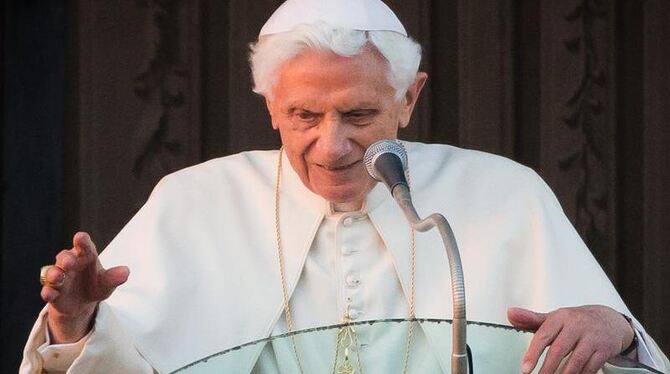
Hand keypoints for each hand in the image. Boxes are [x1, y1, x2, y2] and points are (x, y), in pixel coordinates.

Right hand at [41, 232, 129, 343]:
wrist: (81, 304)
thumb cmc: (95, 285)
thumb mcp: (107, 283)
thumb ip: (114, 277)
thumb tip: (126, 272)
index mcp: (85, 256)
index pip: (84, 246)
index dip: (82, 241)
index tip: (80, 237)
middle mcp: (70, 264)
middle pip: (65, 257)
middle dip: (66, 259)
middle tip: (69, 261)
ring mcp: (60, 278)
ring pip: (53, 272)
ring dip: (54, 274)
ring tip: (58, 276)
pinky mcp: (53, 292)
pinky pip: (48, 290)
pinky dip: (48, 291)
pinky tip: (49, 293)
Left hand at [507, 305, 634, 373]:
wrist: (610, 320)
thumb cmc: (576, 321)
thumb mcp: (554, 318)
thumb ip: (531, 319)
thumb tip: (510, 313)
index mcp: (560, 317)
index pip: (543, 335)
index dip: (533, 353)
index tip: (525, 368)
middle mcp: (576, 325)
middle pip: (559, 350)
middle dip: (547, 368)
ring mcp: (591, 338)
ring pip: (575, 361)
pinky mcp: (604, 349)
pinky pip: (591, 367)